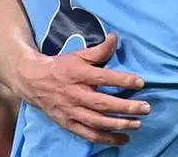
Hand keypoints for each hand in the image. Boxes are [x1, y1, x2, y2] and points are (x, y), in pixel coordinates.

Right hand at [13, 33, 149, 145]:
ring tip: (138, 124)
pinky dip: (105, 139)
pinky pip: (88, 134)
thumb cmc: (61, 66)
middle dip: (126, 107)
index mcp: (79, 74)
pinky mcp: (67, 124)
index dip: (123, 80)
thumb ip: (99, 50)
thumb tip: (116, 37)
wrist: (31, 81)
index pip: (104, 78)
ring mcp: (70, 111)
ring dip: (118, 125)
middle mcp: (75, 94)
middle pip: (102, 103)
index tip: (141, 83)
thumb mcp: (79, 55)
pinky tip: (123, 139)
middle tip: (146, 108)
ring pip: (96, 122)